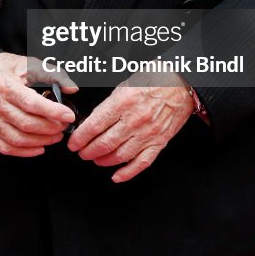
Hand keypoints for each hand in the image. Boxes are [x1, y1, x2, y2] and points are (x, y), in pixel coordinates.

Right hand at [0, 53, 76, 157]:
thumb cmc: (1, 69)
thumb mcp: (26, 63)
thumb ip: (51, 74)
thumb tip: (71, 87)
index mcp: (7, 87)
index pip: (32, 103)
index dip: (52, 111)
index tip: (68, 115)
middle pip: (27, 124)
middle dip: (51, 128)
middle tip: (64, 125)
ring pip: (19, 139)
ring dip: (42, 141)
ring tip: (56, 136)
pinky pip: (7, 148)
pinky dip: (25, 152)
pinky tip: (39, 148)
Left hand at [66, 75, 193, 182]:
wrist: (181, 84)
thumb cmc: (154, 79)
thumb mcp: (125, 85)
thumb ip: (109, 104)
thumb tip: (92, 120)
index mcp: (123, 102)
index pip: (94, 126)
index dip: (80, 138)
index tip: (73, 143)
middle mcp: (134, 120)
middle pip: (104, 143)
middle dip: (88, 151)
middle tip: (82, 152)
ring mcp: (147, 133)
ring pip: (120, 155)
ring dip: (104, 161)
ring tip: (96, 159)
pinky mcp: (159, 142)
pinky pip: (141, 163)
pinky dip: (127, 172)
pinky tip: (117, 175)